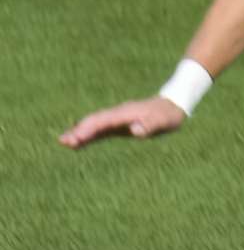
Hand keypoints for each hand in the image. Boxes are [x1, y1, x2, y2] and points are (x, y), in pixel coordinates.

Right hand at [58, 97, 185, 149]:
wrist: (173, 105)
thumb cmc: (168, 115)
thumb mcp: (164, 121)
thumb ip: (151, 125)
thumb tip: (136, 130)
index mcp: (126, 113)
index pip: (103, 121)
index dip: (90, 129)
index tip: (77, 137)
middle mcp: (118, 114)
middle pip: (94, 121)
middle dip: (79, 130)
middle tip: (64, 141)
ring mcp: (117, 119)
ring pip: (95, 125)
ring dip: (80, 133)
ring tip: (64, 142)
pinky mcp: (119, 125)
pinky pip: (101, 130)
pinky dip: (89, 136)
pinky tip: (79, 143)